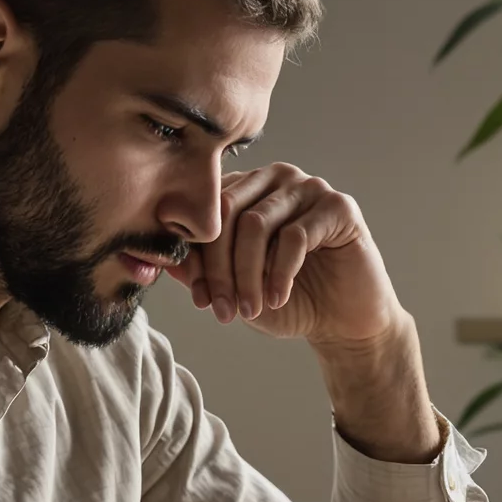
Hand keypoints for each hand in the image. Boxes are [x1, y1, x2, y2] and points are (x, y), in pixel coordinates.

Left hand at [171, 162, 401, 350]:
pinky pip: (295, 235)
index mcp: (246, 189)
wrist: (342, 322)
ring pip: (256, 224)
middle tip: (221, 308)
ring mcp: (308, 188)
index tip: (198, 298)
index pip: (206, 210)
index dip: (195, 255)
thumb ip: (199, 271)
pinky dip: (279, 273)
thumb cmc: (287, 301)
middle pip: (226, 212)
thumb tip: (160, 260)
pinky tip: (277, 299)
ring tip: (249, 311)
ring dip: (247, 275)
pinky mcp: (338, 206)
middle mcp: (275, 179)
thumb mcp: (234, 290)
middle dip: (217, 266)